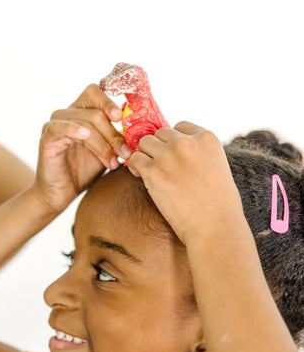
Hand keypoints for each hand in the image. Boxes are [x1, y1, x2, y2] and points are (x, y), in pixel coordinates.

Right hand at [34, 84, 130, 212]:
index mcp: (82, 112)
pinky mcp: (46, 138)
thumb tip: (144, 126)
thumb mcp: (107, 151)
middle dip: (113, 132)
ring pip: (85, 121)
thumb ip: (119, 135)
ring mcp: (56, 124)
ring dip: (102, 143)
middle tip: (125, 153)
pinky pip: (61, 127)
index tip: (123, 118)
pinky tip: (85, 138)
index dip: (110, 101)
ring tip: (111, 163)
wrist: (61, 194)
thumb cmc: (84, 172)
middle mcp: (68, 114)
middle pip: (96, 109)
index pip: (96, 92)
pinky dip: (74, 130)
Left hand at [127, 122, 243, 242]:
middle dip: (158, 148)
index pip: (181, 126)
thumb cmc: (218, 203)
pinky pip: (134, 159)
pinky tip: (142, 177)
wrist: (213, 225)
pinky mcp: (152, 172)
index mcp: (206, 137)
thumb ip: (198, 152)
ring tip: (151, 171)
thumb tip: (175, 150)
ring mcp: (167, 155)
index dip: (174, 141)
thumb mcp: (216, 166)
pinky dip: (135, 167)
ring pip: (144, 143)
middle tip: (160, 166)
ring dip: (145, 155)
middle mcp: (186, 142)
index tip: (175, 156)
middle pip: (160, 133)